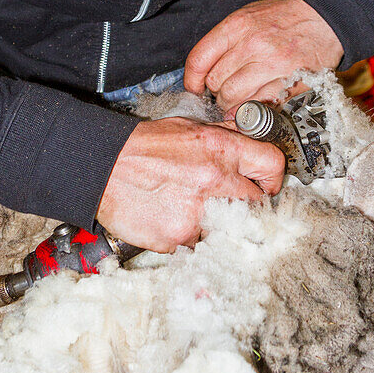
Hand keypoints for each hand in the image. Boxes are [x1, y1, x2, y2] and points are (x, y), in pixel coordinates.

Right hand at [96, 117, 284, 252]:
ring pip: (230, 229)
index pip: (272, 165)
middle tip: (230, 203)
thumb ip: (225, 137)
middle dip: (248, 206)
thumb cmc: (142, 146)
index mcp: (220, 149)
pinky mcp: (177, 238)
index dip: (272, 178)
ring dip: (219, 225)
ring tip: (194, 210)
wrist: (101, 167)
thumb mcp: (188, 128)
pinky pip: (199, 244)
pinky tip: (174, 219)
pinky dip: (191, 237)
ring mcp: (196, 214)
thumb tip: (250, 142)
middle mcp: (214, 181)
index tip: (264, 185)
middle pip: (258, 205)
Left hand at [184, 0, 342, 113]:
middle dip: (216, 93)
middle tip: (224, 94)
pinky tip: (257, 103)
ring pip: (234, 97)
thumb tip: (204, 73)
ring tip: (239, 101)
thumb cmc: (284, 18)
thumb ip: (225, 42)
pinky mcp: (291, 80)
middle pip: (215, 82)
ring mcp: (273, 63)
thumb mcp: (248, 17)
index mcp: (237, 25)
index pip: (199, 59)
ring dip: (232, 105)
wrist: (325, 16)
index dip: (192, 80)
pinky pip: (261, 103)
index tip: (195, 88)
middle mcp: (252, 44)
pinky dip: (254, 109)